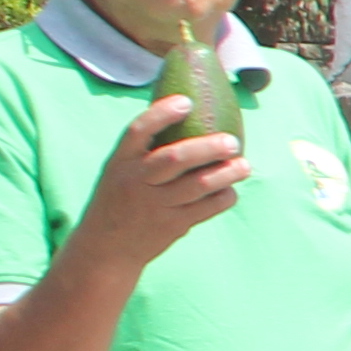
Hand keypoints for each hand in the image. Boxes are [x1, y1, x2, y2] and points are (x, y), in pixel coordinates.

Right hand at [74, 91, 247, 266]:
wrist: (106, 248)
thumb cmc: (121, 199)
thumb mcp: (121, 171)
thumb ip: (146, 150)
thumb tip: (186, 113)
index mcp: (120, 162)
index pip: (138, 131)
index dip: (161, 114)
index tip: (186, 102)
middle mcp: (137, 181)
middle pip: (175, 159)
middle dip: (208, 148)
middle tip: (232, 141)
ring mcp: (155, 205)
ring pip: (198, 185)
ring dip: (226, 174)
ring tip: (244, 165)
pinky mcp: (172, 225)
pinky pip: (206, 208)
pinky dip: (223, 197)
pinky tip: (230, 190)